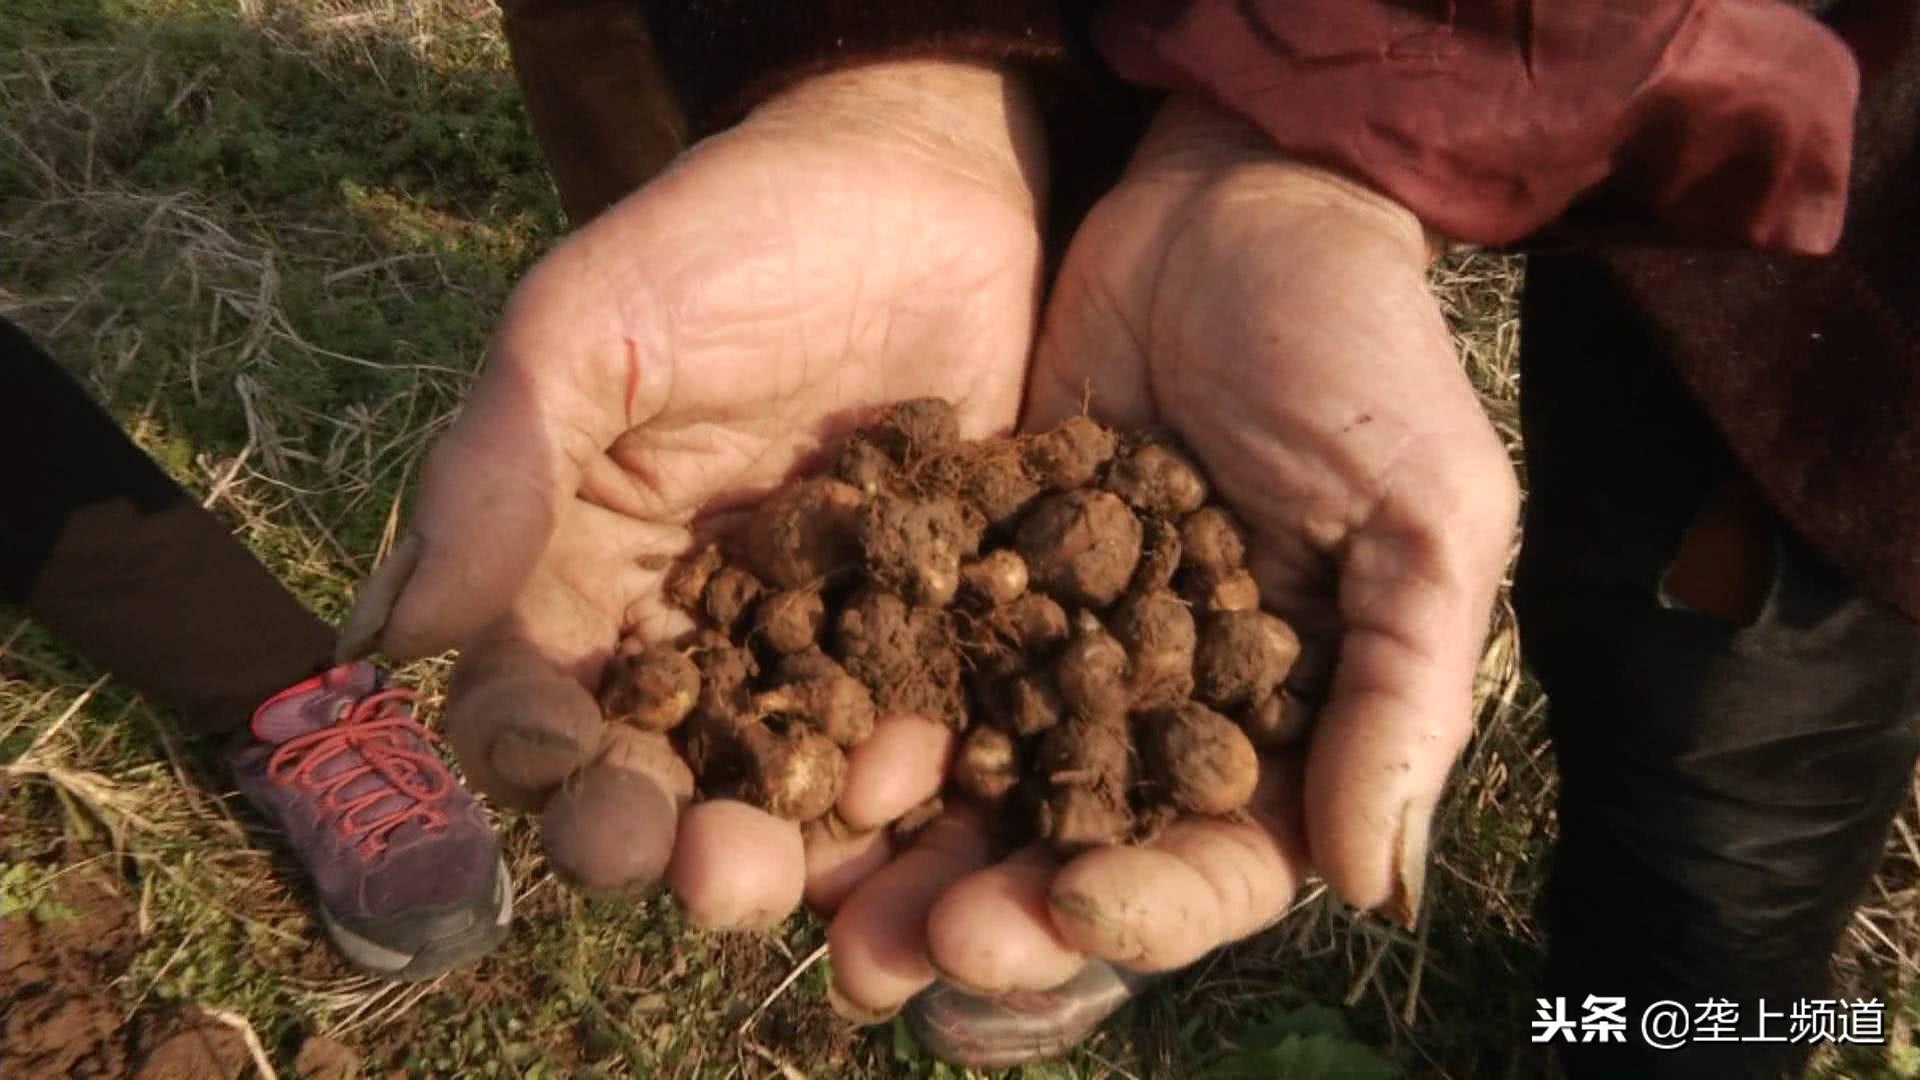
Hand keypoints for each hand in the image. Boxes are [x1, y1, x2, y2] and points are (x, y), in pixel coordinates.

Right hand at [339, 61, 1047, 924]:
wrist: (918, 181)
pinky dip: (915, 770)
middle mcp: (686, 631)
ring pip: (784, 779)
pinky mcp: (926, 631)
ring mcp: (811, 642)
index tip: (563, 765)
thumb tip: (383, 643)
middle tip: (705, 872)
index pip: (527, 701)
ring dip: (791, 836)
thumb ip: (497, 471)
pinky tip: (927, 776)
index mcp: (578, 571)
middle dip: (668, 837)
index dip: (533, 754)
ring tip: (817, 851)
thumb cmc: (729, 237)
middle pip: (655, 774)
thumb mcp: (590, 327)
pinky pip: (914, 730)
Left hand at [823, 96, 1517, 1013]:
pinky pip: (914, 677)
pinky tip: (801, 773)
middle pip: (1077, 861)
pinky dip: (864, 735)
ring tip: (828, 910)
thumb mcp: (1424, 512)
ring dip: (907, 863)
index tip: (1073, 911)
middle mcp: (1165, 717)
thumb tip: (1373, 889)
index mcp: (1286, 729)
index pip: (1220, 864)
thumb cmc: (1361, 353)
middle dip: (998, 916)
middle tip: (911, 953)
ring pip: (979, 795)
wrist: (1230, 206)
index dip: (1149, 910)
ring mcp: (1061, 654)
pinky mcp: (975, 581)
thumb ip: (1405, 691)